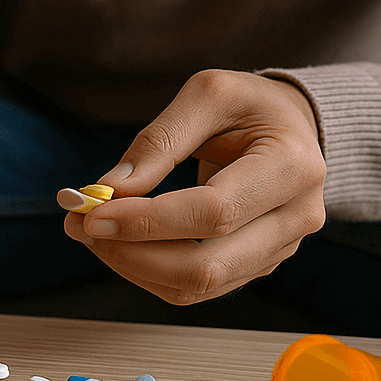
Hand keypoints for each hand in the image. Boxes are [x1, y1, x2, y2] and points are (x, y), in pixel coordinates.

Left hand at [63, 69, 325, 304]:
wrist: (294, 125)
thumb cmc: (251, 104)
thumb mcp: (208, 94)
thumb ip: (159, 141)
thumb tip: (110, 189)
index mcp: (292, 166)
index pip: (213, 212)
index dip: (148, 221)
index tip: (93, 213)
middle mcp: (297, 217)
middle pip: (208, 267)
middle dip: (134, 255)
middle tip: (83, 228)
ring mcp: (281, 248)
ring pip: (200, 286)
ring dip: (136, 267)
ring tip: (95, 232)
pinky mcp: (259, 264)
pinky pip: (199, 286)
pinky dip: (152, 270)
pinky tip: (125, 242)